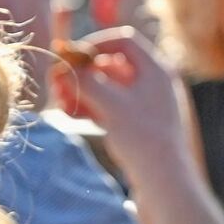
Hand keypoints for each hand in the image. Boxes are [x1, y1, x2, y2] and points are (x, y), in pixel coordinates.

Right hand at [49, 27, 194, 178]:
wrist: (165, 182)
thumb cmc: (143, 138)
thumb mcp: (110, 104)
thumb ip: (86, 81)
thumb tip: (65, 67)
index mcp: (156, 70)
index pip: (123, 40)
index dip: (95, 43)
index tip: (72, 57)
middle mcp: (153, 84)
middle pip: (112, 66)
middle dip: (83, 74)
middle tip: (58, 83)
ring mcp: (146, 106)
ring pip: (109, 89)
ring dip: (83, 92)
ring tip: (61, 102)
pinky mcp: (138, 127)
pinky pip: (111, 108)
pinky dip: (92, 108)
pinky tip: (71, 115)